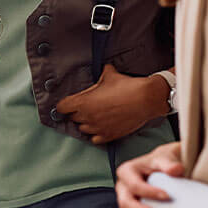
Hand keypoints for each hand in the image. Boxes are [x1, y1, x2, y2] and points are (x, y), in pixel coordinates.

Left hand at [54, 64, 168, 143]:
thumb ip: (101, 74)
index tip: (68, 103)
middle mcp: (87, 117)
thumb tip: (104, 68)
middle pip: (72, 118)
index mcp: (83, 102)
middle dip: (76, 112)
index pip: (62, 107)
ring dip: (86, 123)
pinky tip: (101, 127)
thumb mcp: (109, 75)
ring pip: (83, 129)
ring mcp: (98, 128)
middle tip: (86, 106)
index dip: (64, 104)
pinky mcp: (109, 136)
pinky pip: (95, 140)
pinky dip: (96, 134)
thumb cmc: (126, 86)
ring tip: (95, 116)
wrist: (145, 99)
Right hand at [115, 141, 184, 207]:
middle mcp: (123, 185)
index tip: (167, 196)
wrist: (163, 168)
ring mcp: (126, 198)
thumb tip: (176, 169)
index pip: (135, 185)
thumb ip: (169, 164)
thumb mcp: (164, 158)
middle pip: (126, 202)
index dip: (149, 192)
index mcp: (127, 171)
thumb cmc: (162, 162)